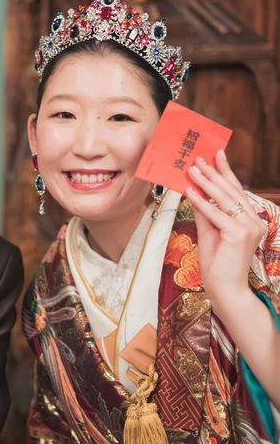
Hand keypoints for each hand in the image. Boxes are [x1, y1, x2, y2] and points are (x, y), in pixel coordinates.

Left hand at [186, 150, 266, 313]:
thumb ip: (205, 212)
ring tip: (192, 169)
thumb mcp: (209, 231)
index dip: (225, 172)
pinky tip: (189, 191)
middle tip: (197, 158)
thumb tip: (194, 191)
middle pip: (230, 191)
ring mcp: (248, 227)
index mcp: (250, 219)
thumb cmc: (217, 262)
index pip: (236, 191)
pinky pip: (215, 214)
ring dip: (205, 183)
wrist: (224, 288)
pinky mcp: (238, 234)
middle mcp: (254, 221)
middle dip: (213, 173)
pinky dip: (201, 202)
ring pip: (224, 199)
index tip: (216, 154)